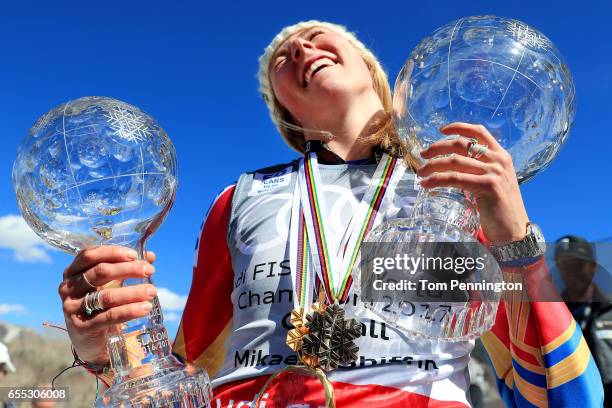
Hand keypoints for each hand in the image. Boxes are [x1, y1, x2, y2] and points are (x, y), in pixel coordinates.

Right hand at [57, 246, 156, 363]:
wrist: (90, 339)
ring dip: (133, 292)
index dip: (112, 252)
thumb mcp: (111, 283)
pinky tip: (145, 308)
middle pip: (100, 272)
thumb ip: (127, 268)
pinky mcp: (81, 327)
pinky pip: (109, 316)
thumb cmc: (101, 304)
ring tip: (152, 291)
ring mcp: (71, 308)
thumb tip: (151, 255)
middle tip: (150, 271)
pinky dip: (129, 311)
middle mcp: (68, 287)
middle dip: (128, 269)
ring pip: (106, 296)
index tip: (135, 255)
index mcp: (72, 272)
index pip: (89, 255)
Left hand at [416, 122, 528, 243]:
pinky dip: (437, 180)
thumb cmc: (500, 208)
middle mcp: (499, 160)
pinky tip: (426, 184)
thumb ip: (480, 170)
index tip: (441, 130)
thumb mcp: (494, 181)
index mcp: (501, 155)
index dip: (459, 127)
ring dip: (432, 166)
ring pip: (454, 161)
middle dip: (437, 147)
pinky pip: (455, 178)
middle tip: (423, 155)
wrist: (514, 230)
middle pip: (461, 144)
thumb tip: (453, 164)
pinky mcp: (488, 185)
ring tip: (420, 173)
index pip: (479, 132)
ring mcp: (494, 172)